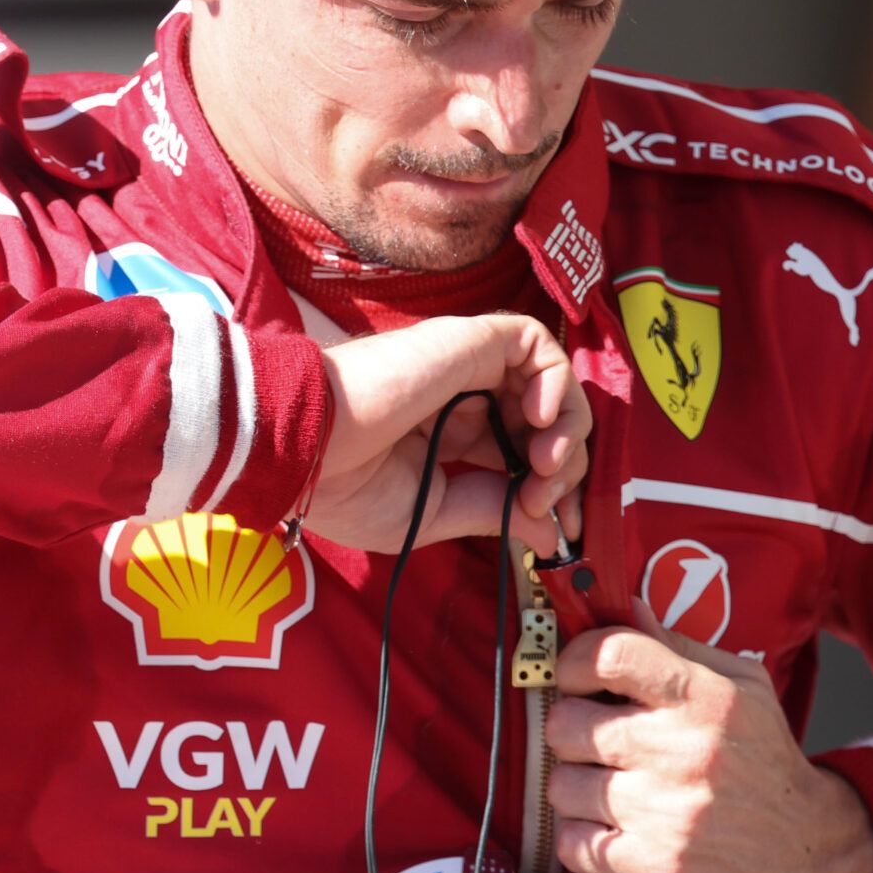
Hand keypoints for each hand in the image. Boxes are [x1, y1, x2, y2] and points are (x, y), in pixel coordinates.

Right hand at [310, 313, 588, 557]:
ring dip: (567, 427)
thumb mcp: (432, 513)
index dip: (552, 486)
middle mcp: (463, 396)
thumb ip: (493, 511)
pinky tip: (539, 420)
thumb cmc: (343, 486)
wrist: (305, 449)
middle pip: (546, 418)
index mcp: (449, 435)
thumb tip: (551, 532)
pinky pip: (534, 342)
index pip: (522, 451)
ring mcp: (466, 365)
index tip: (559, 527)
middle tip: (548, 500)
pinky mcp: (468, 340)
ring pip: (550, 379)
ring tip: (543, 465)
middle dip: (567, 465)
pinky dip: (556, 379)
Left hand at [546, 604, 872, 872]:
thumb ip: (679, 647)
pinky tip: (619, 833)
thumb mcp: (744, 691)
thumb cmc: (766, 766)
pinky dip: (586, 839)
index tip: (577, 679)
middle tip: (600, 745)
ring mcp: (664, 814)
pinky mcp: (651, 870)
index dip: (574, 662)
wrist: (812, 860)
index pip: (608, 654)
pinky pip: (571, 841)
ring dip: (579, 791)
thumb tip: (624, 604)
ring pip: (561, 786)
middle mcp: (683, 752)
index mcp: (706, 698)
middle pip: (566, 723)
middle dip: (574, 734)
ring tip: (615, 794)